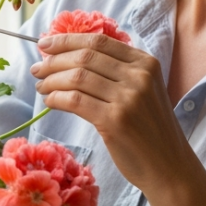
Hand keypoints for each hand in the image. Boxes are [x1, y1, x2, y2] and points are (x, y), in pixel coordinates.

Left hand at [30, 34, 196, 193]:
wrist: (168, 165)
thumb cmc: (149, 128)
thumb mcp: (143, 91)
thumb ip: (116, 72)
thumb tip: (67, 57)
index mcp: (146, 63)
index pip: (98, 42)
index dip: (67, 40)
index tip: (44, 45)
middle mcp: (139, 76)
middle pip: (84, 57)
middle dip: (53, 61)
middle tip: (37, 69)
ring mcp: (128, 98)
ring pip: (77, 77)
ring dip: (51, 80)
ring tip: (41, 86)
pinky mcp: (114, 121)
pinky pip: (75, 100)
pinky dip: (56, 98)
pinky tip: (50, 102)